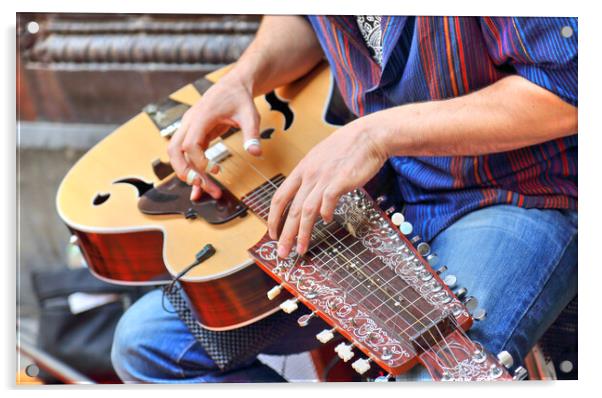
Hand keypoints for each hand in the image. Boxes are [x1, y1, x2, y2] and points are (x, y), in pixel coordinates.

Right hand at [167, 73, 261, 200]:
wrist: (234, 85)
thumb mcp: (250, 115)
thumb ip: (252, 134)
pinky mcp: (194, 134)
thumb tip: (256, 153)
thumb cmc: (241, 98)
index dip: (199, 160)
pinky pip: (187, 154)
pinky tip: (202, 184)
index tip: (216, 170)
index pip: (190, 143)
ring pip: (177, 154)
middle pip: (174, 150)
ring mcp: (189, 128)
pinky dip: (192, 169)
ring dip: (187, 173)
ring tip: (205, 190)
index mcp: (201, 116)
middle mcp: (190, 122)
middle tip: (202, 187)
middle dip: (185, 171)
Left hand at [267, 115, 389, 257]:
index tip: (273, 233)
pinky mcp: (340, 181)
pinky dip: (325, 215)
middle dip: (284, 234)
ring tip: (300, 249)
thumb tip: (308, 196)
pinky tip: (326, 222)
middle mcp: (309, 175)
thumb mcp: (321, 158)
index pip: (280, 197)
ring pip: (306, 211)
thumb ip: (312, 176)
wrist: (369, 135)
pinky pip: (328, 203)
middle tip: (281, 252)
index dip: (274, 217)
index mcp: (302, 170)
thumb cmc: (348, 147)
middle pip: (290, 209)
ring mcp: (324, 178)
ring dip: (301, 233)